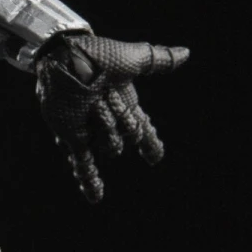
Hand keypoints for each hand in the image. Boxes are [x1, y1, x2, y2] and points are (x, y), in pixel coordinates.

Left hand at [35, 32, 189, 202]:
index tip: (155, 156)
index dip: (150, 143)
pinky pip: (83, 164)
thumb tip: (187, 53)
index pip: (143, 129)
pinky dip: (89, 181)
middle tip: (106, 96)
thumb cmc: (98, 56)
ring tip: (94, 106)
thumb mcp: (132, 58)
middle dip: (122, 119)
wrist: (64, 61)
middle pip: (130, 136)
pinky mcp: (73, 138)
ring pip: (111, 147)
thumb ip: (158, 59)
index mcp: (126, 103)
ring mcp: (91, 131)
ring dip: (106, 127)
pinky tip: (96, 198)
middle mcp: (110, 121)